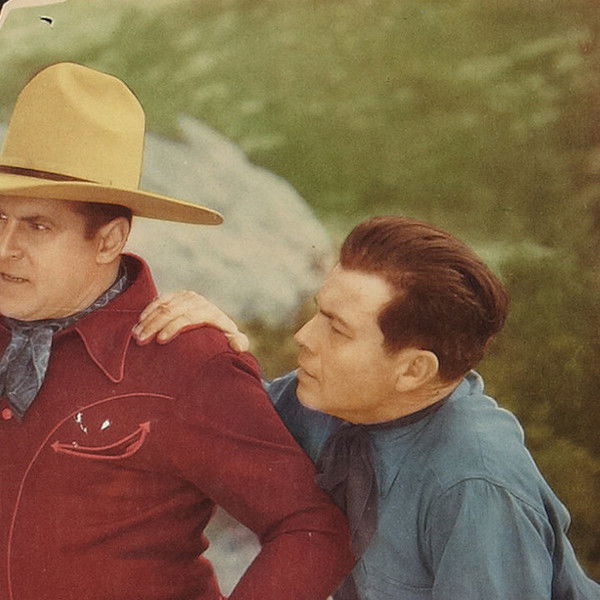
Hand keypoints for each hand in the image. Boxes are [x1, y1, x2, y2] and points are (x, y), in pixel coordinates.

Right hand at [132, 290, 249, 351]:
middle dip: (155, 326)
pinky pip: (160, 300)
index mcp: (212, 313)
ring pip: (164, 305)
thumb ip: (239, 344)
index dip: (174, 327)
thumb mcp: (234, 342)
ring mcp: (188, 297)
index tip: (161, 341)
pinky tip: (139, 322)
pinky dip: (148, 310)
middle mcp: (200, 302)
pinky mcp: (178, 295)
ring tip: (136, 335)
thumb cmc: (224, 340)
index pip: (189, 317)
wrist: (218, 326)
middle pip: (173, 311)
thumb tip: (238, 346)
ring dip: (148, 320)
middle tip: (140, 340)